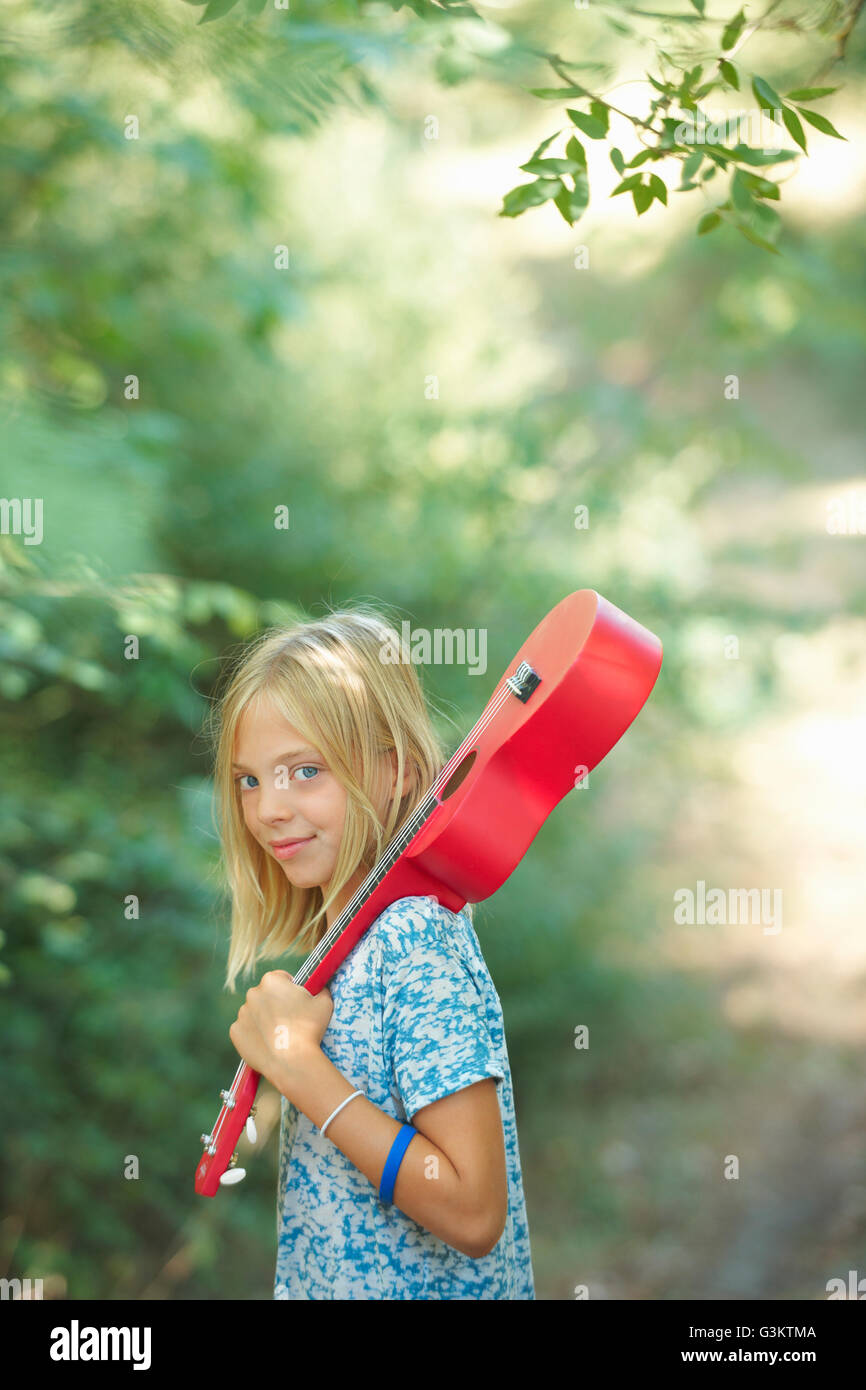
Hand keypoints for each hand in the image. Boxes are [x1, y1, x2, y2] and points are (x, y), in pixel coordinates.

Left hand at [229, 971, 332, 1091]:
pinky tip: (267, 1044)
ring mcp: (242, 1013)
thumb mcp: (324, 1003)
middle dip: (274, 1003)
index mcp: (272, 980)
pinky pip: (245, 1030)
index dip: (290, 989)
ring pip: (254, 1012)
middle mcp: (253, 993)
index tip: (296, 1002)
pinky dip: (254, 1035)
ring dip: (263, 1019)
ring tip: (278, 1035)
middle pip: (265, 995)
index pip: (281, 978)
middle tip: (289, 1020)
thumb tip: (320, 989)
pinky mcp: (235, 1032)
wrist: (291, 1061)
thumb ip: (321, 991)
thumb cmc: (309, 1029)